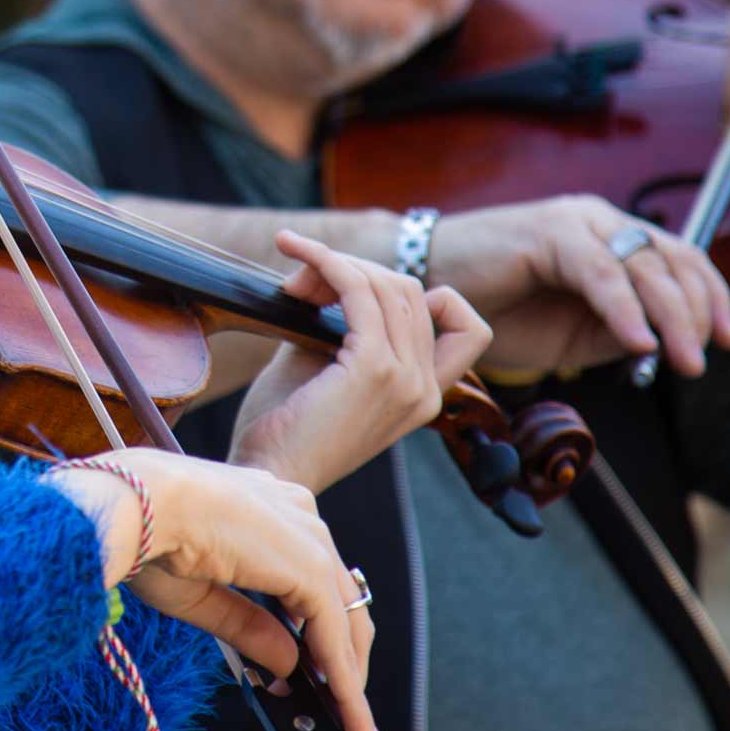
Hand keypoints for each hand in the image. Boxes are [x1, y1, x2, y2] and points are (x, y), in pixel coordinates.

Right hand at [42, 450, 381, 730]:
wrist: (135, 504)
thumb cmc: (146, 535)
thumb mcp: (201, 592)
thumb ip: (248, 626)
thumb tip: (287, 665)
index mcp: (268, 506)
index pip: (311, 574)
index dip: (319, 627)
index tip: (317, 671)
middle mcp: (297, 512)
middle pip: (340, 596)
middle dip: (345, 656)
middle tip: (343, 706)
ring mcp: (308, 536)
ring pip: (344, 617)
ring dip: (350, 674)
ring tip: (352, 722)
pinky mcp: (308, 565)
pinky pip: (334, 633)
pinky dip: (343, 678)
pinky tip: (345, 710)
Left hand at [228, 232, 490, 492]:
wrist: (265, 474)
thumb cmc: (283, 427)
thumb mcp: (322, 367)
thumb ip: (340, 325)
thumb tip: (325, 272)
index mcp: (422, 396)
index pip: (465, 329)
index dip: (430, 297)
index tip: (370, 298)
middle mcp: (425, 390)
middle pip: (411, 292)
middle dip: (355, 271)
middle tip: (300, 285)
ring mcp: (406, 379)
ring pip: (388, 285)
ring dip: (336, 264)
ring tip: (292, 279)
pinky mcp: (374, 368)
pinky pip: (358, 290)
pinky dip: (329, 264)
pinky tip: (299, 257)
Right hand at [421, 197, 729, 377]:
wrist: (426, 287)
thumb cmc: (494, 310)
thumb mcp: (572, 334)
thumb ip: (618, 333)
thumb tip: (667, 347)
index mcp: (608, 240)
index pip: (679, 260)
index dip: (711, 298)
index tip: (726, 339)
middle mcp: (598, 222)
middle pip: (671, 261)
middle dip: (697, 313)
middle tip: (702, 359)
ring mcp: (575, 223)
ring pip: (644, 265)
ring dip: (672, 317)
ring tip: (683, 359)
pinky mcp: (549, 233)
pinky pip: (601, 272)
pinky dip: (625, 309)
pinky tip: (639, 342)